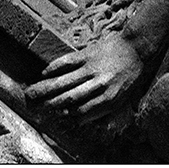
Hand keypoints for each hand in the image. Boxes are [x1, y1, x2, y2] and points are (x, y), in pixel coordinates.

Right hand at [25, 32, 144, 124]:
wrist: (137, 47)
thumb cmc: (130, 73)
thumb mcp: (124, 96)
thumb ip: (105, 108)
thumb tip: (83, 120)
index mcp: (109, 98)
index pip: (82, 112)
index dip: (67, 116)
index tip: (57, 117)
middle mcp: (99, 85)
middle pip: (69, 98)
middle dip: (51, 105)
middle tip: (37, 107)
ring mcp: (92, 69)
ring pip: (64, 82)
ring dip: (45, 89)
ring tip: (31, 93)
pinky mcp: (88, 54)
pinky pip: (66, 62)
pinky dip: (53, 68)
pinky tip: (44, 73)